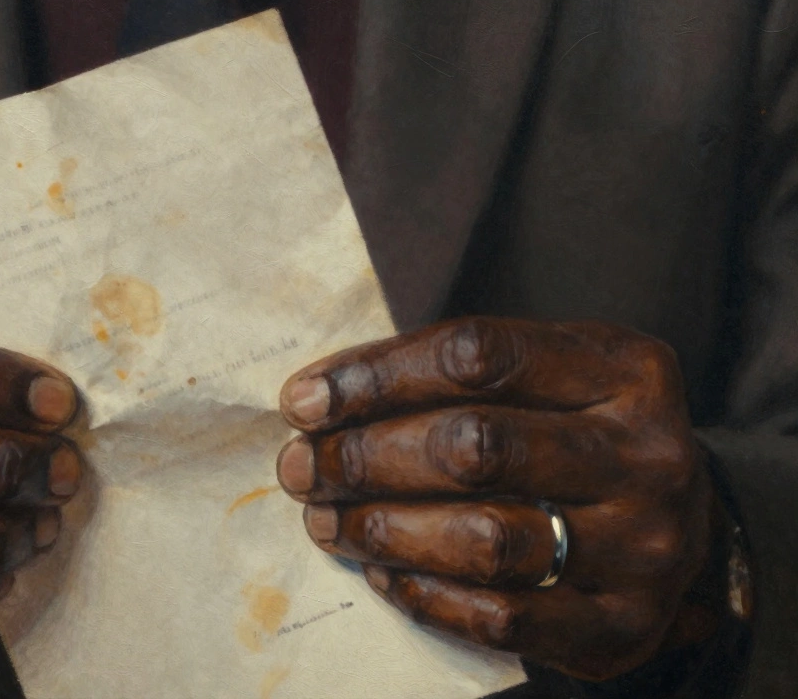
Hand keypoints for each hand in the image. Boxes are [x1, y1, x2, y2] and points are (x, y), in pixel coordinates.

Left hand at [276, 317, 716, 679]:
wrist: (682, 533)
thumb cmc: (575, 435)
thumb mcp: (540, 375)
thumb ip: (442, 372)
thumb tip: (316, 398)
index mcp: (624, 370)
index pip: (478, 357)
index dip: (376, 377)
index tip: (303, 399)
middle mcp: (647, 454)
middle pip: (476, 447)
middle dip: (365, 456)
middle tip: (299, 466)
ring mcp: (644, 546)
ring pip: (486, 538)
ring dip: (383, 529)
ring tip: (325, 519)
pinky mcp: (621, 625)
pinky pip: (501, 616)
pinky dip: (424, 594)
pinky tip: (381, 571)